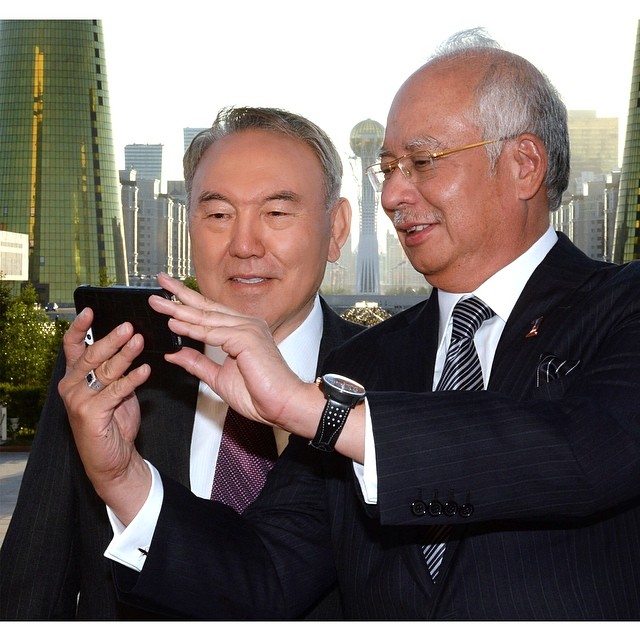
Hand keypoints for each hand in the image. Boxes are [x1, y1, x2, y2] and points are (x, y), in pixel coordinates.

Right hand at [58, 306, 152, 523]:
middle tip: (129, 326)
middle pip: (91, 355)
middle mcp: (72, 386)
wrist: (113, 459)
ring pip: (104, 371)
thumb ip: (117, 369)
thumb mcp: (115, 390)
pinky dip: (132, 379)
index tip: (91, 310)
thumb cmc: (114, 422)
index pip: (73, 347)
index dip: (80, 327)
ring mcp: (78, 401)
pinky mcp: (90, 414)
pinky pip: (115, 391)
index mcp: (75, 377)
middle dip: (111, 339)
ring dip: (125, 355)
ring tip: (140, 341)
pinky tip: (145, 370)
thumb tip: (133, 341)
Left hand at [151, 273, 312, 433]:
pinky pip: (213, 332)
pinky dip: (192, 328)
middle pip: (207, 307)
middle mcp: (247, 325)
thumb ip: (197, 363)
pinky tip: (174, 324)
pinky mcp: (247, 338)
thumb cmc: (259, 394)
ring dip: (180, 309)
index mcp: (242, 331)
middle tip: (161, 282)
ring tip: (158, 303)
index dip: (188, 301)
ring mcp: (248, 329)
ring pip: (207, 317)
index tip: (168, 295)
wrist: (282, 405)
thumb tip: (175, 353)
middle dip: (181, 295)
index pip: (210, 312)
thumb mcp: (218, 377)